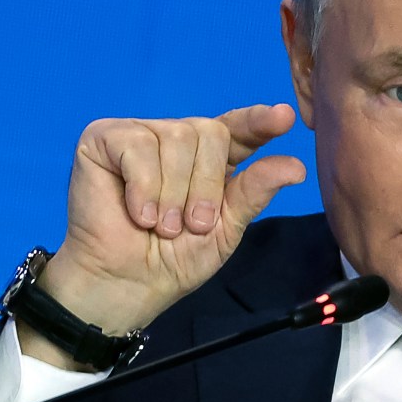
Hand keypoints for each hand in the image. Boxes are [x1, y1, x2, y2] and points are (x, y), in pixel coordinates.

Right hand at [27, 104, 304, 358]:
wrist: (125, 284)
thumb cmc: (175, 258)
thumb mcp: (226, 227)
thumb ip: (255, 191)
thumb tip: (298, 167)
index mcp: (212, 157)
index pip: (241, 127)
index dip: (260, 121)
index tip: (285, 117)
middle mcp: (179, 137)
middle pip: (210, 132)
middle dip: (205, 186)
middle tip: (188, 225)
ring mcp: (142, 133)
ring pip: (176, 137)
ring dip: (172, 194)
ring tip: (160, 224)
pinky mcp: (104, 138)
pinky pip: (137, 145)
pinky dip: (143, 186)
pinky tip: (137, 212)